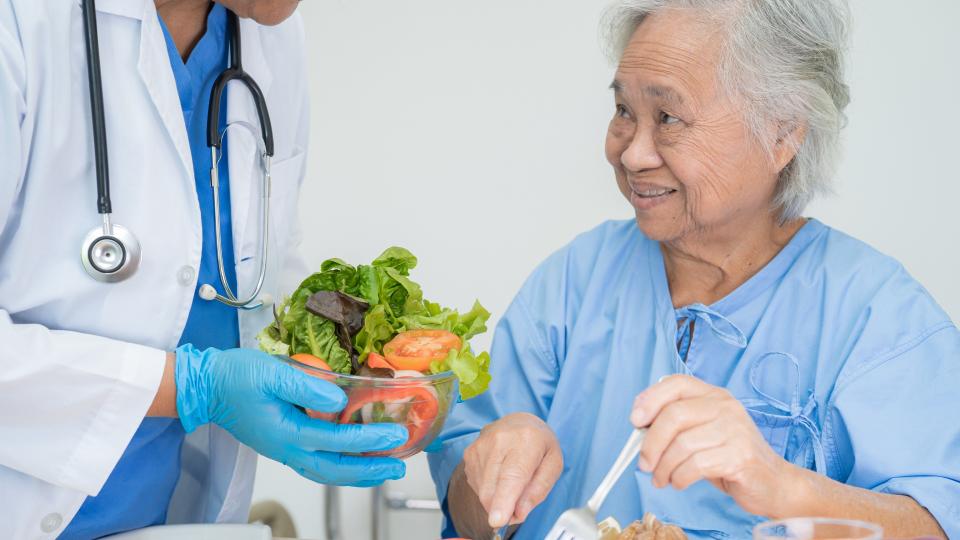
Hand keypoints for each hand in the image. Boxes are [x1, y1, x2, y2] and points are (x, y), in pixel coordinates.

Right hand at [175, 345, 407, 486]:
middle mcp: (287, 449)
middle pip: (336, 469)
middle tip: (399, 464)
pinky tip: (352, 462)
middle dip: (371, 468)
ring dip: (357, 473)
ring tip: (383, 469)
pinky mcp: (282, 445)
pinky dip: (340, 467)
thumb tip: (340, 400)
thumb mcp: (273, 373)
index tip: (395, 435)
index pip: (338, 440)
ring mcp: (284, 451)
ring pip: (327, 472)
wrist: (205, 386)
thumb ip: (308, 386)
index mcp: (287, 433)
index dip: (370, 439)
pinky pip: (316, 465)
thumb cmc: (235, 376)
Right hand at [462, 412, 562, 528]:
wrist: (519, 422)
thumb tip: (520, 513)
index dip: (504, 501)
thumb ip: (539, 490)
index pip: (512, 476)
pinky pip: (477, 487)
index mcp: (526, 440)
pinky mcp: (469, 454)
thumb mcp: (553, 465)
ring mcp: (480, 446)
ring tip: (512, 483)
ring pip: (483, 492)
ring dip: (497, 500)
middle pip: (493, 489)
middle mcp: (499, 440)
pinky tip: (500, 476)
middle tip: (518, 507)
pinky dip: (489, 491)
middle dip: (504, 509)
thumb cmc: (539, 444)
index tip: (498, 520)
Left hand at [631, 375, 790, 515]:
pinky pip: (695, 465)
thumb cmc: (729, 457)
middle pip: (674, 415)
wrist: (773, 483)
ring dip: (663, 467)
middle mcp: (726, 407)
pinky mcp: (739, 456)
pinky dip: (679, 477)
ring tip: (661, 479)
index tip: (635, 421)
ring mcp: (735, 430)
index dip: (650, 399)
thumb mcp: (701, 433)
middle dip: (650, 443)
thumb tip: (638, 426)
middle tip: (644, 463)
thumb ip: (676, 424)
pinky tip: (678, 483)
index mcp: (714, 395)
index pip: (676, 383)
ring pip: (682, 445)